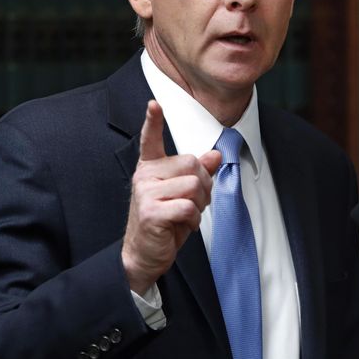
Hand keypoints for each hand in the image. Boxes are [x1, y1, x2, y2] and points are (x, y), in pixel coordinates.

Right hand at [122, 100, 221, 294]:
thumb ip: (197, 173)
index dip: (152, 121)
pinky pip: (188, 207)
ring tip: (185, 217)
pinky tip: (181, 226)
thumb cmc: (163, 223)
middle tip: (193, 204)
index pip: (149, 139)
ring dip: (199, 206)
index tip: (153, 104)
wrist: (144, 254)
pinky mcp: (151, 211)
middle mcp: (145, 176)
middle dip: (203, 186)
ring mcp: (145, 193)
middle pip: (191, 165)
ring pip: (194, 186)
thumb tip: (214, 155)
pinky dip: (193, 220)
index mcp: (150, 168)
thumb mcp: (182, 195)